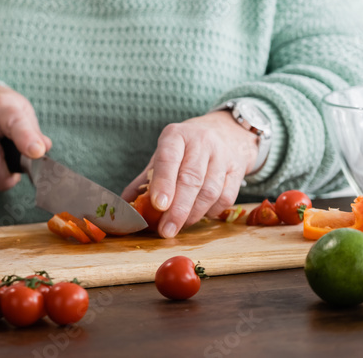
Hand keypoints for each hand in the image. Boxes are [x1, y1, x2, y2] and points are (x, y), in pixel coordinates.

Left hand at [120, 111, 258, 237]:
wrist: (225, 132)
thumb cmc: (186, 148)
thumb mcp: (163, 154)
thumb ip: (145, 179)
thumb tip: (125, 204)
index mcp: (176, 135)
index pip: (168, 158)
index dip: (163, 183)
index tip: (158, 205)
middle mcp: (201, 142)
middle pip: (191, 178)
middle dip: (178, 208)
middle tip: (167, 230)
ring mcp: (222, 155)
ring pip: (210, 190)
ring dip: (194, 213)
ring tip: (180, 225)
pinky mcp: (237, 170)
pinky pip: (226, 197)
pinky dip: (212, 211)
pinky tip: (200, 215)